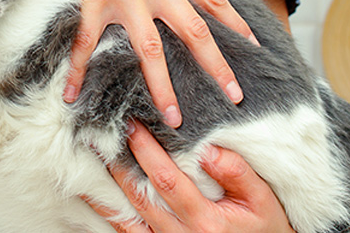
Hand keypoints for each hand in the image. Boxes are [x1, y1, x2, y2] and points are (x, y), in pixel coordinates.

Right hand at [40, 0, 252, 125]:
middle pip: (195, 33)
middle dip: (218, 68)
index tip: (254, 45)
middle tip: (236, 97)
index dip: (234, 24)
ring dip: (163, 87)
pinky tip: (71, 94)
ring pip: (151, 50)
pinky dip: (78, 69)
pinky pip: (87, 42)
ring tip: (174, 118)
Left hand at [89, 121, 294, 232]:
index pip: (166, 180)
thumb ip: (236, 172)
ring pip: (125, 219)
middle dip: (116, 164)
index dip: (146, 152)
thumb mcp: (262, 198)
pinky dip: (107, 214)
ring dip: (103, 190)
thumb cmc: (264, 227)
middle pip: (138, 196)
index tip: (132, 126)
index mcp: (206, 222)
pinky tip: (91, 196)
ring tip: (85, 161)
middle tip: (98, 136)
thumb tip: (206, 149)